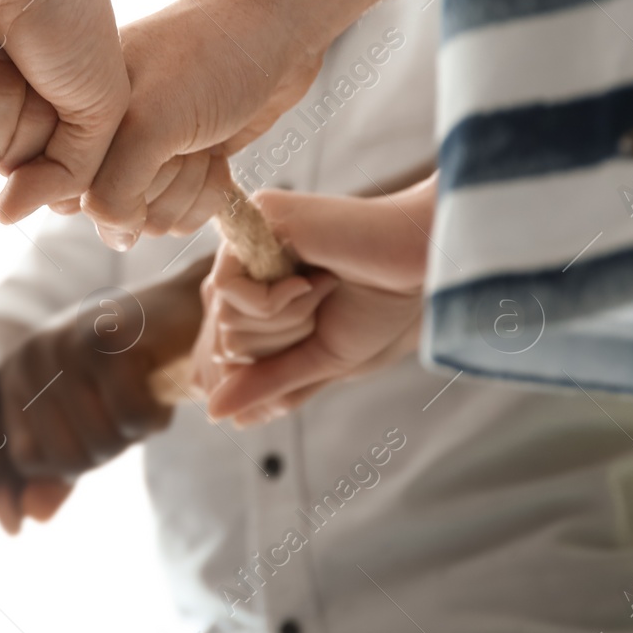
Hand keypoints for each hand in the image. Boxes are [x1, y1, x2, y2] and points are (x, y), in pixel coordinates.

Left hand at [0, 285, 196, 479]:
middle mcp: (30, 357)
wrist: (185, 307)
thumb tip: (34, 519)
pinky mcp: (110, 339)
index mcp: (14, 377)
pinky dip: (158, 414)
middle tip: (128, 411)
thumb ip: (59, 471)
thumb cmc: (132, 372)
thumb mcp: (87, 422)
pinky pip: (134, 417)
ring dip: (136, 432)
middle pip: (66, 457)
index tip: (99, 428)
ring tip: (142, 393)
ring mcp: (66, 344)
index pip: (26, 462)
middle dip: (110, 449)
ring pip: (100, 440)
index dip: (73, 463)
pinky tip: (160, 383)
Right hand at [81, 0, 322, 249]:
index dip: (105, 186)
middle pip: (108, 213)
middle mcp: (97, 132)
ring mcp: (139, 150)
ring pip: (148, 219)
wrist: (274, 26)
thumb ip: (112, 188)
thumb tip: (114, 240)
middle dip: (155, 186)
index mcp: (72, 110)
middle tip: (178, 138)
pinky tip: (216, 155)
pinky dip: (206, 194)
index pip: (64, 190)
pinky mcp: (178, 163)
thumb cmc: (208, 57)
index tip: (138, 148)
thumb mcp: (148, 121)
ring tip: (201, 139)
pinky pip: (179, 213)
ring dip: (185, 189)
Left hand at [199, 182, 433, 421]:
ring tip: (324, 288)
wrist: (417, 266)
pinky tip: (309, 278)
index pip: (224, 353)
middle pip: (224, 341)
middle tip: (325, 306)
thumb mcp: (317, 358)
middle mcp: (246, 264)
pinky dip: (274, 302)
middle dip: (284, 341)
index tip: (309, 339)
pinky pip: (227, 289)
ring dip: (287, 320)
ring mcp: (246, 241)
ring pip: (225, 319)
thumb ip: (266, 382)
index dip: (263, 367)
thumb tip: (214, 413)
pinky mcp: (251, 220)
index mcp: (258, 293)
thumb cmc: (378, 307)